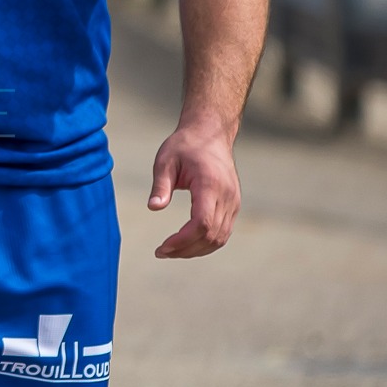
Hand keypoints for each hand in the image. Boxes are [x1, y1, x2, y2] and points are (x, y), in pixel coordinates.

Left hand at [149, 117, 240, 257]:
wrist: (210, 134)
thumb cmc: (185, 146)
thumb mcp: (165, 161)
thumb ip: (160, 186)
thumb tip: (153, 208)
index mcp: (210, 185)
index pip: (202, 223)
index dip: (183, 240)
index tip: (163, 247)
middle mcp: (227, 197)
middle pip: (211, 236)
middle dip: (186, 249)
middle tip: (161, 252)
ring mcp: (233, 202)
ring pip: (220, 238)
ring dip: (196, 249)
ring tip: (171, 251)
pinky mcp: (233, 205)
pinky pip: (223, 232)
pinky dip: (206, 242)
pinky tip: (186, 244)